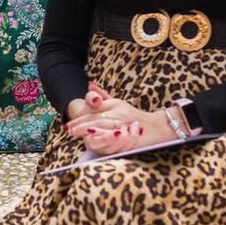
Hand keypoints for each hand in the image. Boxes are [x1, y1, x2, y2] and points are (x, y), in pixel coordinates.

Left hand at [63, 83, 186, 155]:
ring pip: (104, 125)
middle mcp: (119, 111)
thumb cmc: (135, 116)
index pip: (94, 109)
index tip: (68, 125)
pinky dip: (106, 137)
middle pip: (96, 117)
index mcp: (114, 104)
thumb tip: (89, 84)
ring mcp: (125, 122)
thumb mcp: (118, 103)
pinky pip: (116, 135)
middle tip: (68, 130)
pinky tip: (96, 139)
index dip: (80, 117)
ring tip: (78, 134)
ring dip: (90, 129)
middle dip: (81, 124)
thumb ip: (103, 96)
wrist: (157, 126)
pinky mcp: (131, 133)